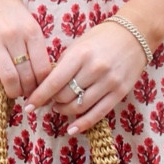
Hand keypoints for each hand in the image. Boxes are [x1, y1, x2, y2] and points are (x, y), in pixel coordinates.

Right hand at [0, 0, 49, 101]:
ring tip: (11, 91)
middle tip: (25, 92)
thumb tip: (38, 71)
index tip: (40, 89)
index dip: (43, 85)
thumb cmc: (4, 1)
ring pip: (8, 78)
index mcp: (32, 29)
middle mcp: (15, 35)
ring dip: (12, 91)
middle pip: (27, 76)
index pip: (44, 67)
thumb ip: (32, 41)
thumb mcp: (26, 18)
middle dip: (28, 90)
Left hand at [30, 18, 150, 134]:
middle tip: (49, 101)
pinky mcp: (120, 92)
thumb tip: (45, 88)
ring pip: (79, 107)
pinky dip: (83, 123)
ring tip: (59, 108)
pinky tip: (72, 129)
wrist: (135, 34)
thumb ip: (63, 65)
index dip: (39, 96)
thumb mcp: (78, 46)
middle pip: (65, 96)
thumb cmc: (101, 38)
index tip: (28, 105)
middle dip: (53, 101)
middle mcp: (95, 69)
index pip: (54, 82)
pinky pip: (98, 114)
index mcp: (80, 55)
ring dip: (65, 111)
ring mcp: (109, 82)